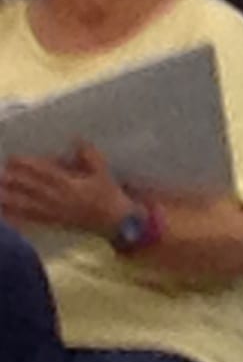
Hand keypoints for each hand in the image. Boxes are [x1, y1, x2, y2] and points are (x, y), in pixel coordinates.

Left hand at [0, 143, 130, 236]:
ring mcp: (53, 212)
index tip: (13, 158)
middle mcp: (58, 198)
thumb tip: (76, 139)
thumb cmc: (108, 195)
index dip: (28, 165)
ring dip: (10, 199)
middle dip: (14, 180)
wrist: (112, 221)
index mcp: (70, 184)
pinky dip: (17, 217)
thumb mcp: (103, 171)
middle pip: (31, 188)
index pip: (45, 172)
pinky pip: (31, 219)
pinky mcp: (52, 222)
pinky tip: (5, 214)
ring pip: (27, 204)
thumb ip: (90, 155)